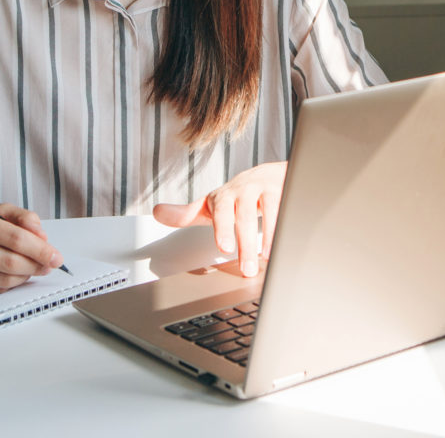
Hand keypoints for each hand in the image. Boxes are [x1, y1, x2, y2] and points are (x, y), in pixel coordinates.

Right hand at [0, 203, 64, 294]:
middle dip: (36, 266)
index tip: (56, 257)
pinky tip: (15, 276)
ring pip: (4, 280)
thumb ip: (23, 218)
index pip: (15, 239)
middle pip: (11, 262)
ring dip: (25, 277)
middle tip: (49, 265)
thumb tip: (42, 237)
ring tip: (33, 269)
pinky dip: (10, 285)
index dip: (40, 250)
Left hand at [152, 161, 285, 276]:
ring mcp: (266, 187)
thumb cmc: (236, 196)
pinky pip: (287, 206)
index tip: (224, 247)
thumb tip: (157, 213)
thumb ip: (185, 213)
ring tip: (265, 259)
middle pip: (244, 216)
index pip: (221, 211)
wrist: (268, 175)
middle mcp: (244, 188)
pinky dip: (285, 225)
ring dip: (267, 236)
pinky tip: (285, 242)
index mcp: (223, 196)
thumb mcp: (210, 205)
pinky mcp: (285, 187)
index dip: (223, 228)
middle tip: (247, 269)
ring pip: (268, 210)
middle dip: (246, 244)